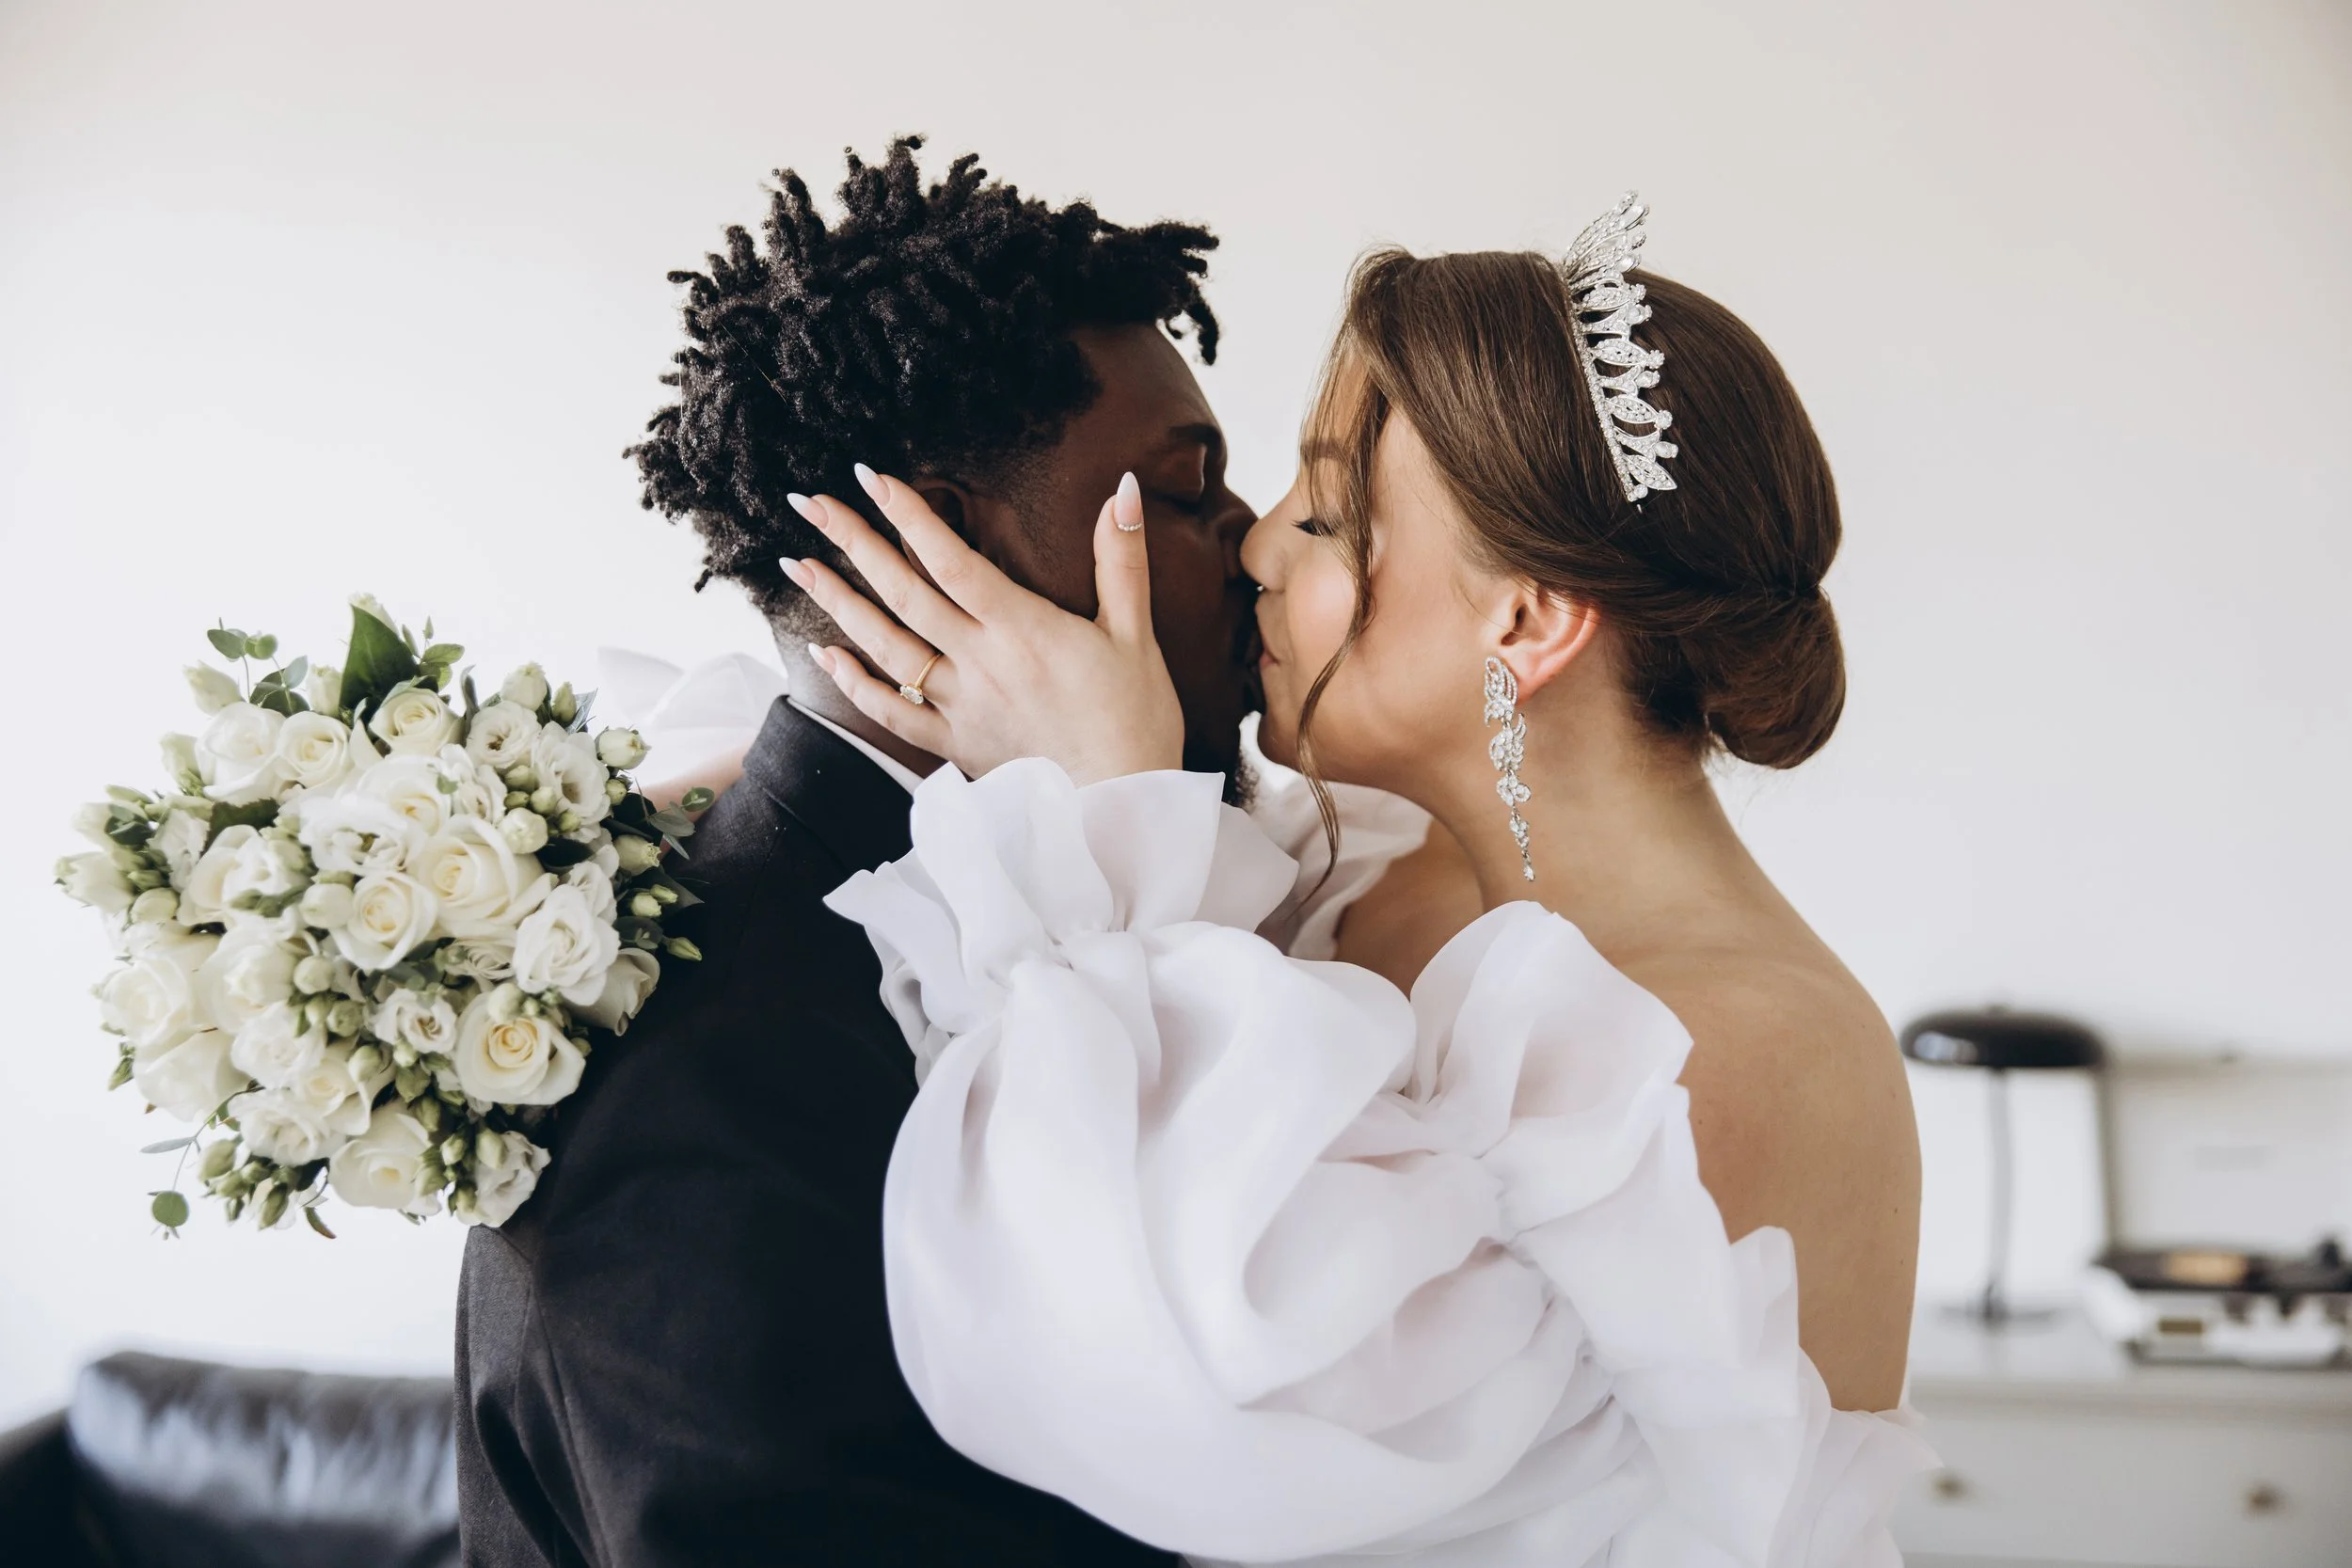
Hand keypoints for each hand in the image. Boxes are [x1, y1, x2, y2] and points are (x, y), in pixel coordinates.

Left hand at [781, 466, 1183, 786]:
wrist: (1122, 807)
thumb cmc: (1135, 719)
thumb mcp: (1136, 634)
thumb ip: (1123, 560)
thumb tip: (1124, 487)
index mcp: (1023, 629)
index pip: (953, 560)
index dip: (909, 516)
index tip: (871, 478)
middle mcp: (981, 663)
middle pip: (905, 594)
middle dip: (855, 544)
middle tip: (811, 503)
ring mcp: (961, 706)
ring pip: (887, 648)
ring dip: (839, 604)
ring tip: (798, 566)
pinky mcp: (955, 745)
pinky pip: (893, 713)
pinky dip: (856, 683)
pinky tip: (827, 653)